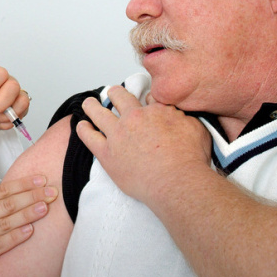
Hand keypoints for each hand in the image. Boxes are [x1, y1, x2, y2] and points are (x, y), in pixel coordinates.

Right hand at [0, 174, 57, 276]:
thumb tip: (20, 193)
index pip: (1, 190)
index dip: (24, 184)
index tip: (42, 179)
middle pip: (6, 204)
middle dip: (32, 196)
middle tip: (52, 192)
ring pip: (5, 222)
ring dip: (28, 214)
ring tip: (46, 208)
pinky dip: (15, 237)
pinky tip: (30, 231)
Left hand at [77, 86, 210, 207]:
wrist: (177, 182)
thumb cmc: (189, 159)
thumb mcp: (195, 127)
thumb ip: (181, 116)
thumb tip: (173, 111)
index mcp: (154, 111)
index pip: (145, 97)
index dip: (144, 99)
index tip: (141, 101)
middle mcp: (133, 119)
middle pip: (118, 96)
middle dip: (114, 93)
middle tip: (111, 93)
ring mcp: (117, 136)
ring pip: (98, 113)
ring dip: (92, 106)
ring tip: (88, 103)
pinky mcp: (107, 154)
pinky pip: (88, 137)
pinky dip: (83, 129)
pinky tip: (81, 126)